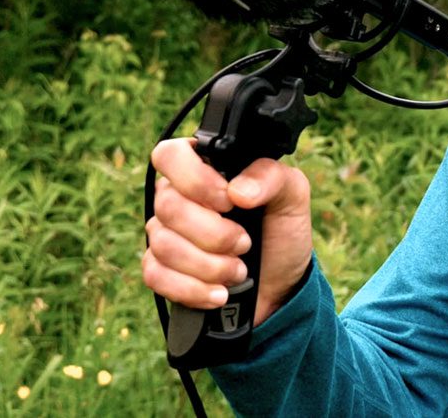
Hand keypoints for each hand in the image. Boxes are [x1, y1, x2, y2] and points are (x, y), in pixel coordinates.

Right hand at [143, 138, 313, 326]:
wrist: (281, 285)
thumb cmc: (282, 232)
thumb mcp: (292, 196)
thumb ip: (271, 177)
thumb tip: (237, 190)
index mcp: (206, 168)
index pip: (170, 155)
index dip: (195, 181)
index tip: (229, 202)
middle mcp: (179, 197)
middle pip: (168, 207)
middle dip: (214, 234)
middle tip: (245, 243)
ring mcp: (166, 233)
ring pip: (162, 244)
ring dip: (209, 265)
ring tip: (239, 270)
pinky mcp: (161, 269)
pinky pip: (155, 275)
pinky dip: (193, 288)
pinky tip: (219, 292)